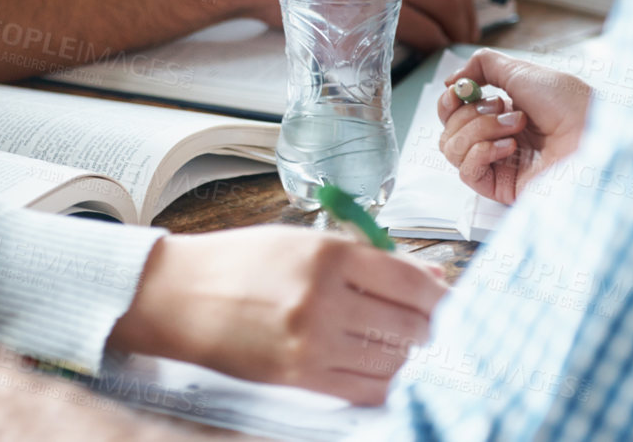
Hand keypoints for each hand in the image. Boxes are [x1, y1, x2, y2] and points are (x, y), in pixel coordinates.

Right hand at [108, 226, 447, 404]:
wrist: (180, 297)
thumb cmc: (239, 263)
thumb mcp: (304, 242)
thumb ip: (367, 259)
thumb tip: (427, 278)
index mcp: (326, 255)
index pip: (409, 282)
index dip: (441, 295)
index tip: (453, 299)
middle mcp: (323, 300)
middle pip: (409, 325)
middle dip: (432, 328)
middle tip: (439, 326)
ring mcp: (312, 343)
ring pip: (393, 360)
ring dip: (412, 356)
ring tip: (413, 346)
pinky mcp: (300, 377)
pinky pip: (365, 388)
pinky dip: (387, 382)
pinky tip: (390, 369)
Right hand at [437, 48, 592, 205]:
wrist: (595, 133)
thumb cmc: (569, 103)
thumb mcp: (522, 70)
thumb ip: (483, 65)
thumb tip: (452, 81)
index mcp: (501, 114)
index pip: (453, 113)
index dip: (449, 100)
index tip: (462, 90)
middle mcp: (497, 139)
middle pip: (448, 130)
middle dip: (470, 113)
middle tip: (503, 107)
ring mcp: (499, 165)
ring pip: (452, 149)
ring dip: (478, 130)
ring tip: (515, 126)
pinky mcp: (502, 188)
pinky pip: (467, 172)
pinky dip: (481, 152)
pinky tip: (510, 146)